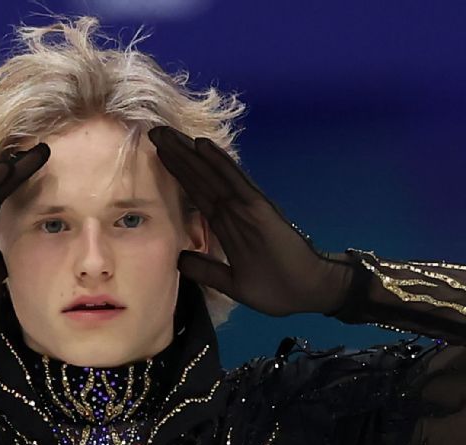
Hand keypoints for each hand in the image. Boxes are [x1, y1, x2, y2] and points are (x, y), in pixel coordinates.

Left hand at [148, 126, 328, 316]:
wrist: (311, 293)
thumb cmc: (278, 289)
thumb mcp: (232, 284)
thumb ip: (206, 271)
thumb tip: (178, 260)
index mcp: (227, 226)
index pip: (197, 194)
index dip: (177, 174)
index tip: (155, 156)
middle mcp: (234, 210)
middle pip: (199, 178)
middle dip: (176, 156)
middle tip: (154, 131)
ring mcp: (246, 206)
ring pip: (211, 175)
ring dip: (188, 153)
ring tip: (164, 133)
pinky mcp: (259, 208)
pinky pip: (235, 182)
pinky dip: (219, 163)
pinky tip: (201, 145)